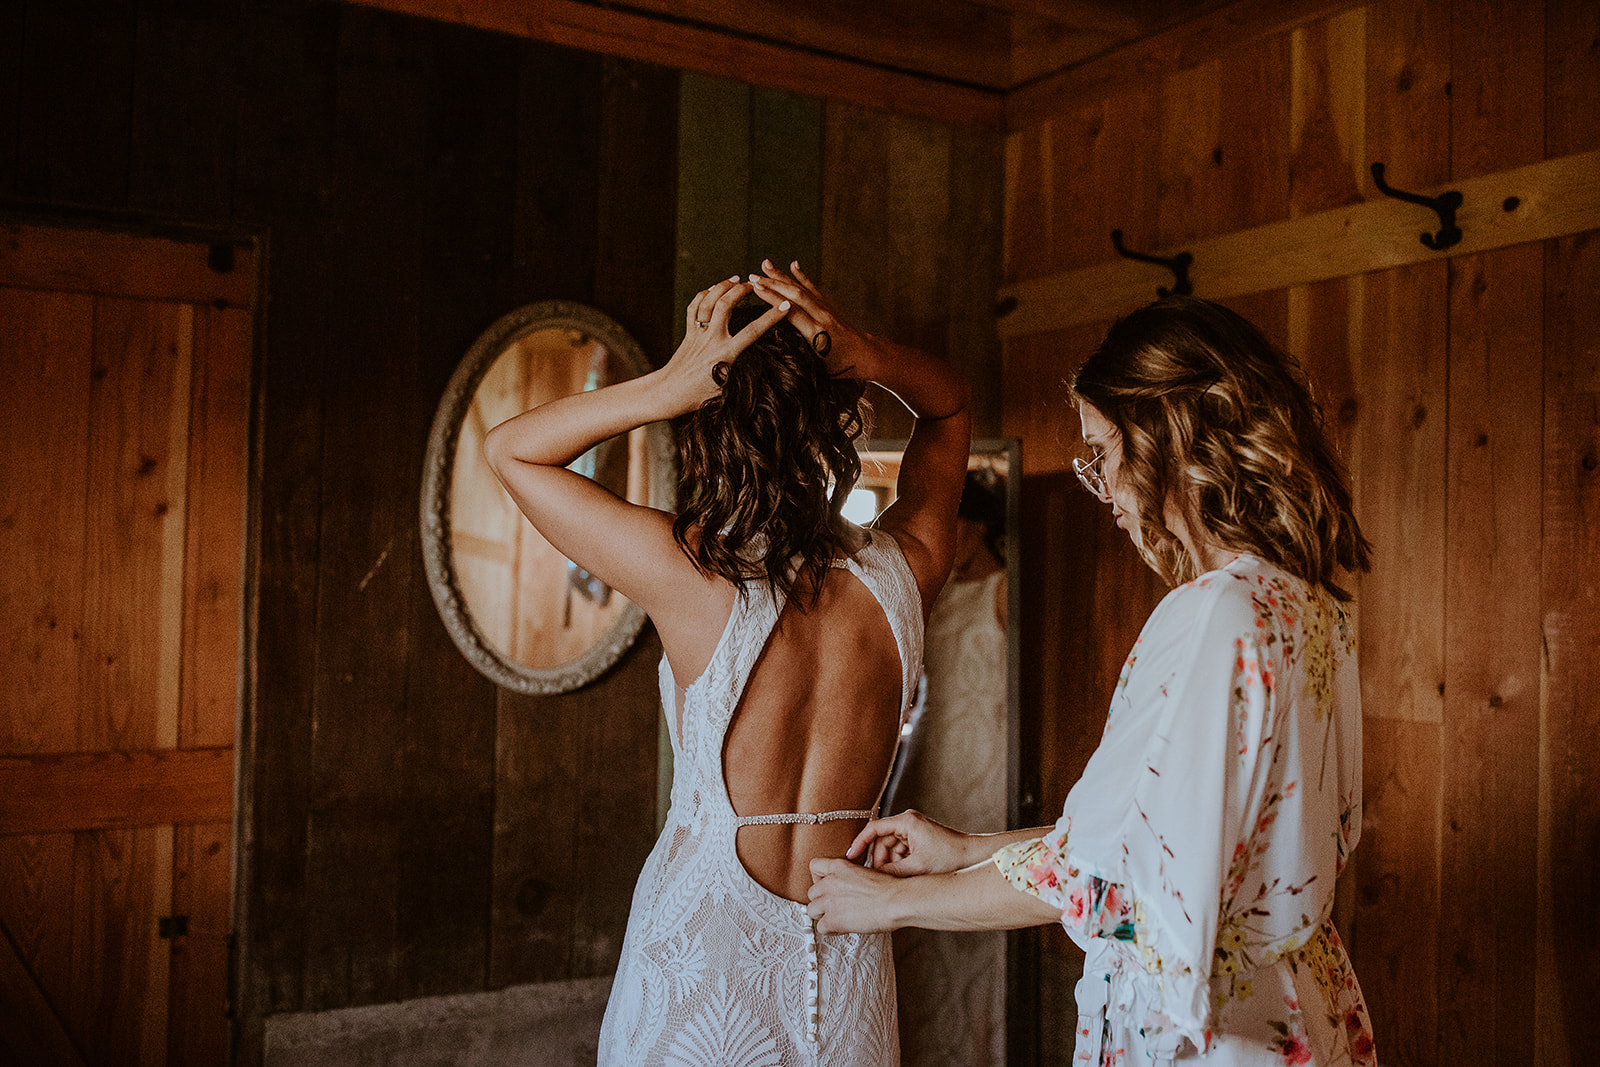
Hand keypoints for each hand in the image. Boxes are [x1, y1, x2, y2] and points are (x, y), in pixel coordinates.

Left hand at [660, 277, 788, 413]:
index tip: (785, 306)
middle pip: (726, 305)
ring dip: (722, 286)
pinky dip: (703, 295)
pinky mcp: (688, 333)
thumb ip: (742, 372)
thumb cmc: (699, 396)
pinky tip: (712, 289)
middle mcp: (711, 340)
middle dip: (741, 290)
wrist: (669, 394)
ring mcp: (698, 334)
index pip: (753, 331)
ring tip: (735, 279)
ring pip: (708, 301)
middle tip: (754, 285)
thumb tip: (763, 368)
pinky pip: (693, 307)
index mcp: (725, 355)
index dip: (771, 317)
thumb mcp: (727, 388)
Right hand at [746, 260, 871, 377]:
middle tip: (751, 277)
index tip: (756, 289)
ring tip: (765, 264)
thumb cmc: (842, 366)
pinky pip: (813, 288)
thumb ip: (800, 354)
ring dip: (781, 276)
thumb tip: (776, 348)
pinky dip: (802, 276)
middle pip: (794, 295)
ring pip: (801, 288)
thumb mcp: (819, 367)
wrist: (867, 355)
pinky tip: (793, 264)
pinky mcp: (829, 305)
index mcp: (817, 333)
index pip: (792, 312)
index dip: (773, 299)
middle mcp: (822, 316)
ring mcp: (826, 308)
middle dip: (772, 284)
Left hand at [807, 857, 901, 933]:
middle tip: (835, 906)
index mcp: (839, 867)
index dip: (818, 878)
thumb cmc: (888, 889)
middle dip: (822, 900)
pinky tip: (843, 928)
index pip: (814, 866)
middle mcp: (830, 882)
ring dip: (823, 915)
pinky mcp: (832, 920)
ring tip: (838, 917)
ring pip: (811, 910)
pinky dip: (831, 930)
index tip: (827, 886)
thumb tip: (846, 888)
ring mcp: (829, 901)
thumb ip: (849, 878)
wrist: (896, 901)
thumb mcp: (865, 872)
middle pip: (811, 893)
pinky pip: (821, 928)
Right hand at [845, 809, 972, 875]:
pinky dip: (898, 862)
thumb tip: (873, 878)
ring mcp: (912, 829)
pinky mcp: (917, 838)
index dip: (859, 842)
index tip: (851, 857)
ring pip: (889, 847)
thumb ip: (892, 871)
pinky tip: (901, 875)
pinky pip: (899, 850)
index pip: (874, 828)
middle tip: (875, 877)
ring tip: (892, 878)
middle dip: (879, 859)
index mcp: (906, 821)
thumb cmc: (950, 857)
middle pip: (881, 840)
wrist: (972, 856)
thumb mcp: (917, 867)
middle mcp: (907, 821)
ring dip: (889, 863)